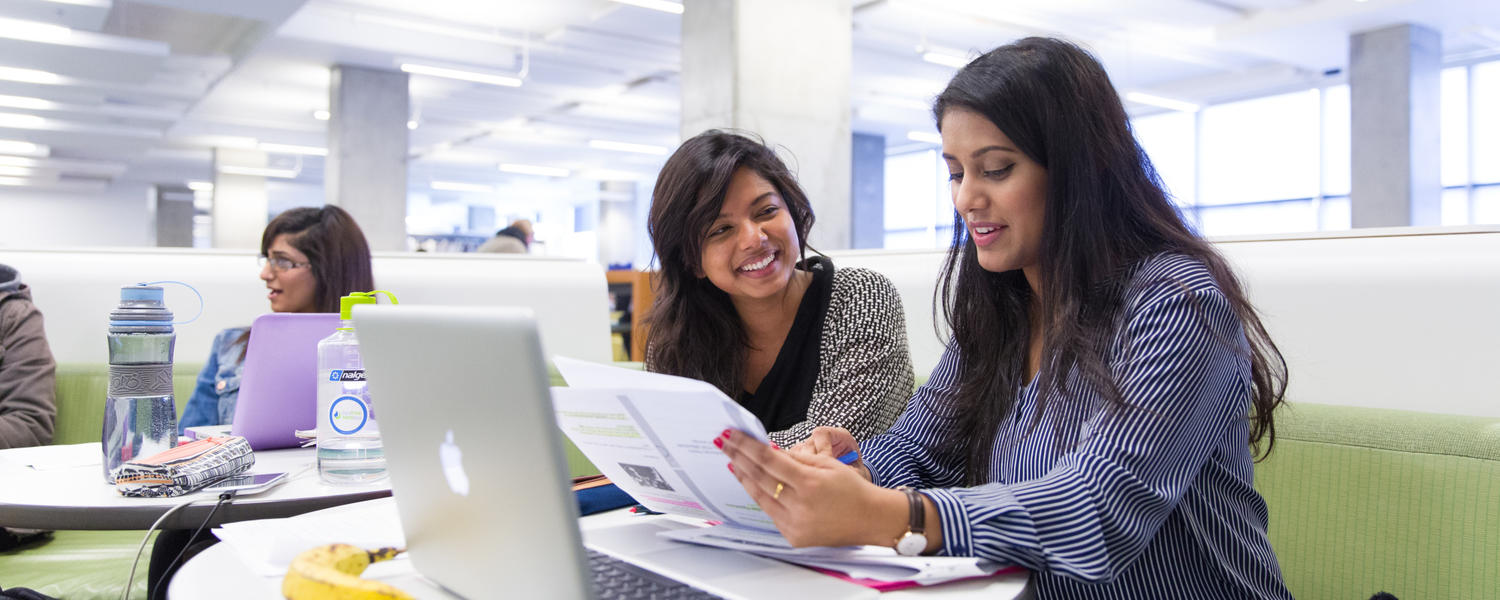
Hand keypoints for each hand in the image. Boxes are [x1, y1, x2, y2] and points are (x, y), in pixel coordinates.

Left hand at [717, 429, 905, 547]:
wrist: (871, 519)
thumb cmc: (852, 489)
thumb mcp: (827, 464)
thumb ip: (796, 459)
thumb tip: (769, 452)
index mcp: (810, 483)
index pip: (769, 460)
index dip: (746, 446)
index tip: (731, 436)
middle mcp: (800, 506)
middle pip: (759, 477)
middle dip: (738, 458)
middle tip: (723, 443)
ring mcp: (795, 524)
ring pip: (760, 496)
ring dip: (743, 477)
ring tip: (732, 461)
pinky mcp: (793, 536)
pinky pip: (770, 512)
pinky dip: (759, 496)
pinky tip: (751, 483)